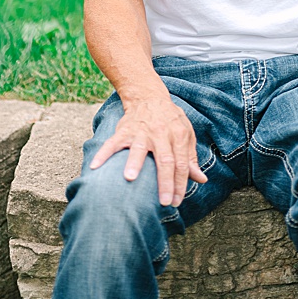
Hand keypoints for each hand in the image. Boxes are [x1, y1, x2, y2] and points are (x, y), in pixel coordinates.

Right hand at [88, 94, 208, 207]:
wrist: (149, 96)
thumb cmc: (170, 120)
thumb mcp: (186, 134)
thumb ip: (191, 157)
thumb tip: (201, 179)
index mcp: (178, 135)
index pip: (181, 163)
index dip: (180, 184)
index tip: (176, 202)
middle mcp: (160, 133)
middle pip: (165, 160)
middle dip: (164, 182)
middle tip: (163, 201)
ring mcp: (141, 131)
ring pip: (138, 148)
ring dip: (134, 163)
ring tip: (130, 178)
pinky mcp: (124, 130)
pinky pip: (113, 142)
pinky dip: (103, 154)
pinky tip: (95, 166)